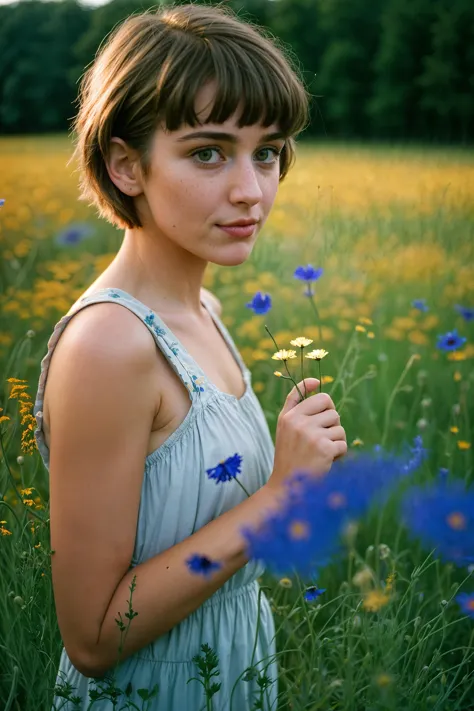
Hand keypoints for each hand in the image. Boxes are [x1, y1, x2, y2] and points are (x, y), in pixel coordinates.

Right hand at [267, 377, 346, 491]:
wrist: (287, 487)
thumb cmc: (289, 456)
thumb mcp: (285, 427)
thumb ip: (295, 403)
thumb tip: (315, 380)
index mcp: (289, 416)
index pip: (314, 396)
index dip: (319, 397)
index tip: (319, 394)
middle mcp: (299, 422)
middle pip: (331, 409)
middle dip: (332, 422)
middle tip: (324, 436)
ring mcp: (312, 435)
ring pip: (339, 427)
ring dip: (336, 440)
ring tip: (323, 451)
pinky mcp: (324, 448)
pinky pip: (343, 444)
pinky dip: (339, 454)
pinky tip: (327, 461)